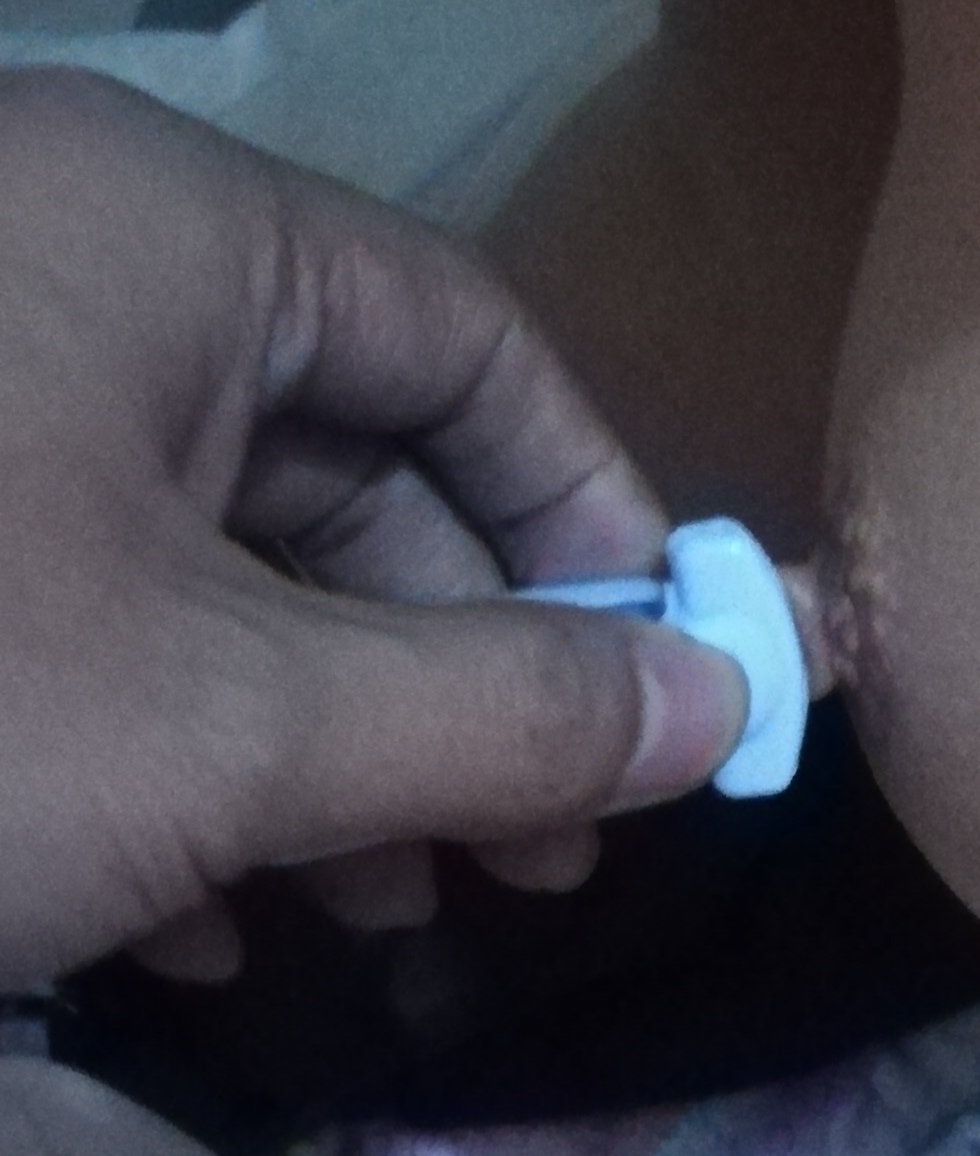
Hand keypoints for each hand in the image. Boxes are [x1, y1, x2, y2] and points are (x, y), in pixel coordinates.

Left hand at [0, 68, 749, 990]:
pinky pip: (73, 601)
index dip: (596, 521)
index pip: (467, 337)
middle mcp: (48, 266)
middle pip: (342, 457)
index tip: (660, 703)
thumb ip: (509, 712)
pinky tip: (201, 924)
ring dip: (328, 750)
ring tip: (378, 923)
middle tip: (535, 862)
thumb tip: (735, 705)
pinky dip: (172, 752)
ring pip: (207, 554)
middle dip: (455, 678)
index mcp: (156, 231)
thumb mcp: (239, 728)